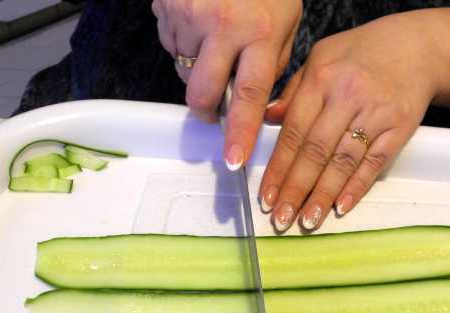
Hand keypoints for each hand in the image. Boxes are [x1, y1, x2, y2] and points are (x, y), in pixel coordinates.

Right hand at [151, 0, 301, 167]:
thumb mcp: (283, 20)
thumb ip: (270, 63)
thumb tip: (256, 104)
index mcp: (258, 31)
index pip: (248, 94)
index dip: (238, 131)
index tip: (232, 160)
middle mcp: (222, 25)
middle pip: (201, 92)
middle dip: (204, 109)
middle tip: (211, 107)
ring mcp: (188, 14)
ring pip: (182, 68)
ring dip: (194, 63)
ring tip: (213, 33)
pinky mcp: (165, 5)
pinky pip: (168, 41)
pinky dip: (181, 38)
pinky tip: (198, 18)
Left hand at [259, 1, 449, 231]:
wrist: (420, 47)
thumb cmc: (363, 53)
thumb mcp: (322, 56)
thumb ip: (294, 90)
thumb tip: (267, 119)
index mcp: (322, 79)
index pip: (294, 132)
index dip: (278, 168)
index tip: (265, 196)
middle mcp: (348, 97)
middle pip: (316, 152)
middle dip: (295, 189)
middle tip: (281, 218)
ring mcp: (375, 114)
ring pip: (343, 162)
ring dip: (323, 195)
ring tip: (307, 221)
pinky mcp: (399, 128)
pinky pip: (374, 163)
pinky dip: (357, 187)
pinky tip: (341, 208)